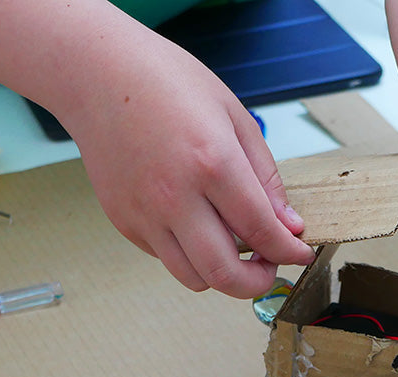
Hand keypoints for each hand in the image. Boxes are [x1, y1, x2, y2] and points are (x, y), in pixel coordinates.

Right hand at [55, 30, 313, 298]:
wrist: (96, 73)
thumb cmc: (168, 83)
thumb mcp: (235, 117)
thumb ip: (265, 178)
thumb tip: (289, 226)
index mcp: (212, 163)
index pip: (262, 232)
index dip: (289, 252)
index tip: (301, 254)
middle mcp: (175, 196)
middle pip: (224, 274)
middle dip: (258, 283)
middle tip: (270, 266)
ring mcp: (144, 213)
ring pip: (193, 278)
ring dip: (222, 275)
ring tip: (236, 250)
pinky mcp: (124, 220)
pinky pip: (166, 258)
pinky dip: (190, 254)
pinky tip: (198, 225)